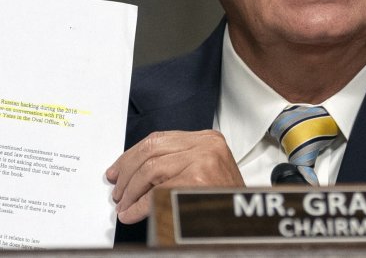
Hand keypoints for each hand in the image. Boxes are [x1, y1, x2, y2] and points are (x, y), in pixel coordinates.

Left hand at [105, 130, 242, 223]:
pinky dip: (140, 205)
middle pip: (151, 150)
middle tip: (118, 192)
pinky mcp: (197, 181)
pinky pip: (157, 191)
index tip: (118, 170)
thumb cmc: (224, 202)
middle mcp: (206, 146)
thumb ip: (174, 164)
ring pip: (150, 169)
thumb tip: (134, 172)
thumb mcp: (204, 172)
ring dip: (131, 191)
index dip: (131, 156)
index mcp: (207, 139)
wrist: (246, 225)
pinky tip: (133, 213)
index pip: (158, 139)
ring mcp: (203, 161)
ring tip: (125, 206)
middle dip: (128, 173)